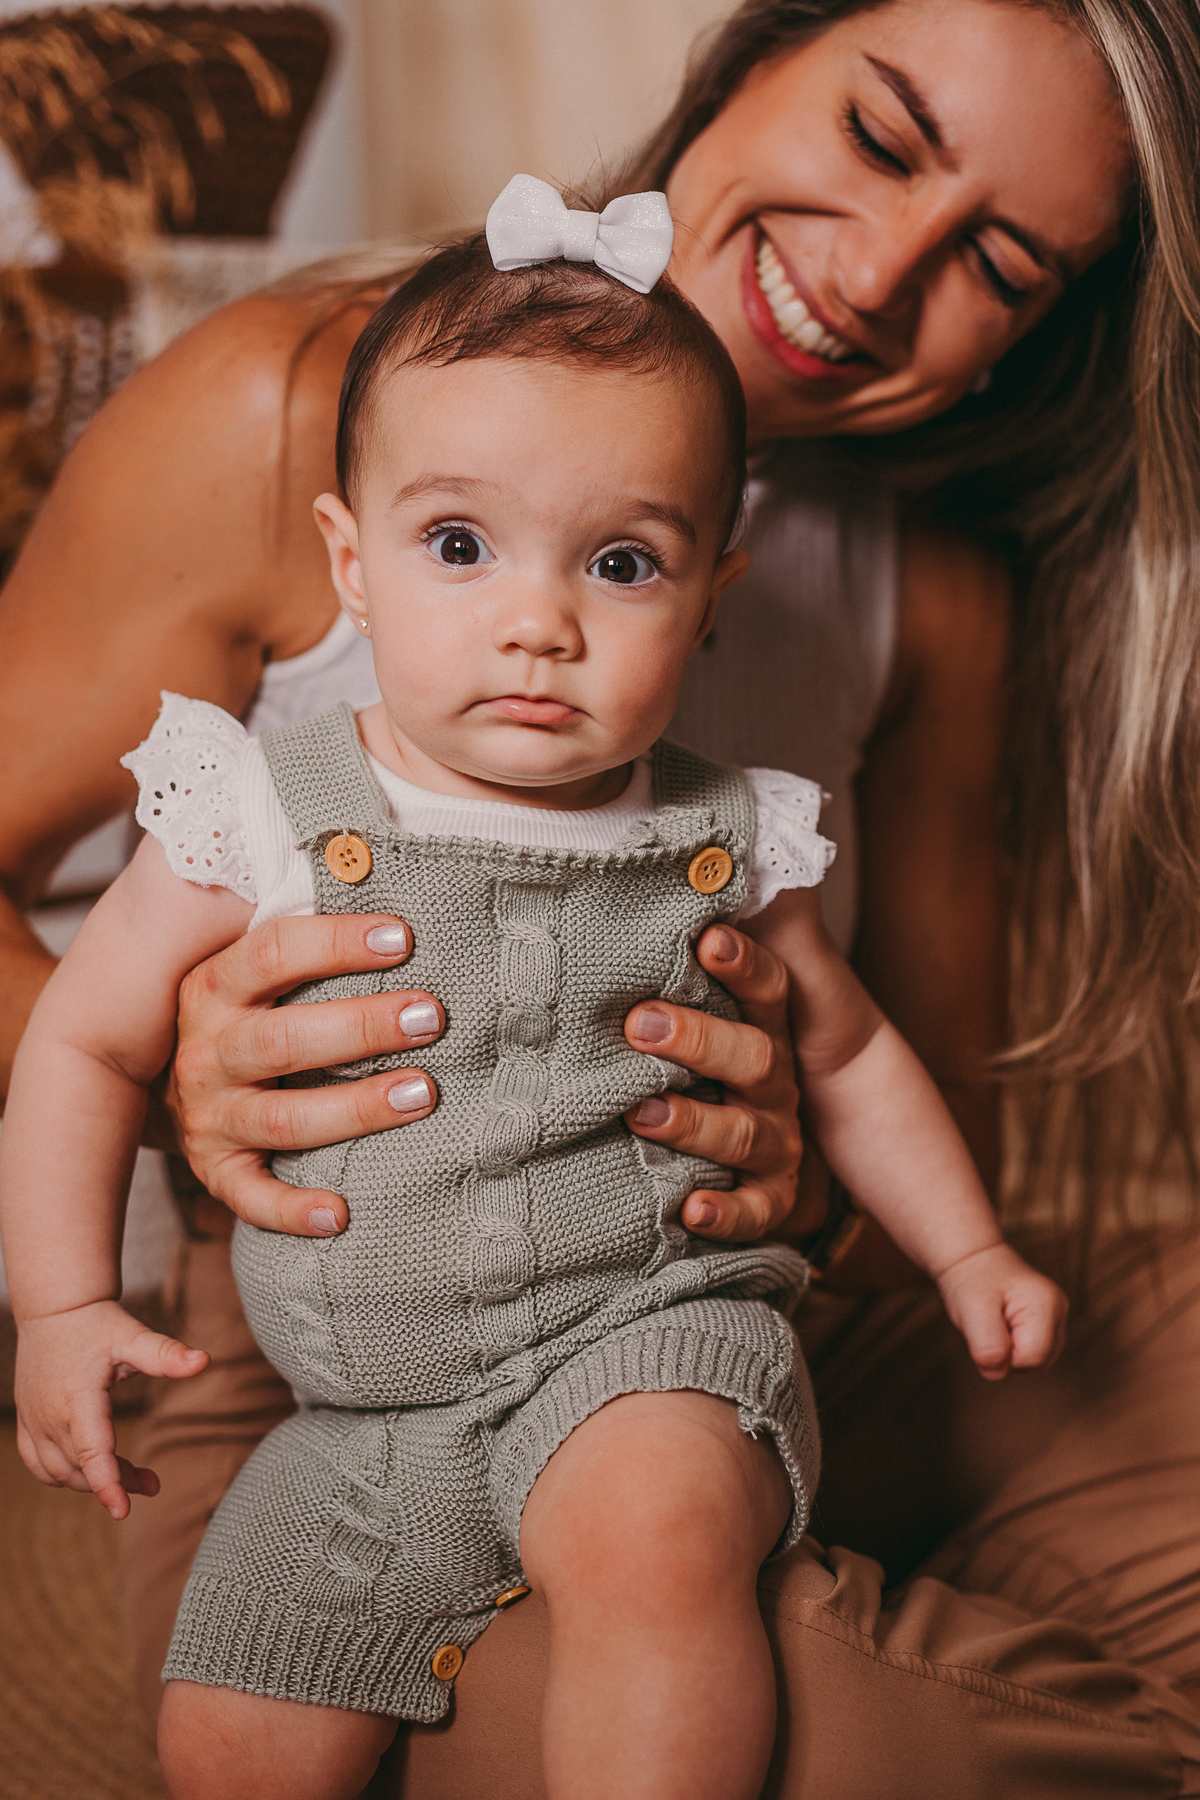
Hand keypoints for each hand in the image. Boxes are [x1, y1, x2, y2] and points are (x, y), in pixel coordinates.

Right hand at [14, 1300, 208, 1518]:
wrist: (55, 1308)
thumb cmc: (97, 1323)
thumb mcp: (133, 1335)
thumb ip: (165, 1354)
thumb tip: (205, 1360)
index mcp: (78, 1398)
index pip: (93, 1453)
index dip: (109, 1484)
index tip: (123, 1511)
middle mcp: (50, 1415)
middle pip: (83, 1468)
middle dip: (118, 1482)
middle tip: (152, 1482)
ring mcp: (34, 1422)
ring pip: (60, 1473)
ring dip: (92, 1483)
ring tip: (130, 1476)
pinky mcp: (26, 1422)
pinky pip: (39, 1465)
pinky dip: (62, 1476)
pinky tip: (90, 1472)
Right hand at [166, 913, 443, 1236]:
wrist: (168, 1084)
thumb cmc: (251, 1011)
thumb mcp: (253, 968)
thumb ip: (305, 936)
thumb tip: (376, 865)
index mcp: (215, 987)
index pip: (271, 953)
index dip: (335, 943)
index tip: (403, 937)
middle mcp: (206, 1050)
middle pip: (284, 1038)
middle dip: (361, 1026)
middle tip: (431, 1016)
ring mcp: (209, 1114)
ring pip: (281, 1116)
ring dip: (353, 1107)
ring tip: (422, 1093)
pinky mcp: (217, 1170)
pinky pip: (252, 1197)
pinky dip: (294, 1211)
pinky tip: (342, 1213)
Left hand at [623, 924, 802, 1243]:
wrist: (768, 1174)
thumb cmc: (713, 1081)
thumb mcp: (713, 1028)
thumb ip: (684, 984)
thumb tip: (647, 901)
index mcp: (764, 1034)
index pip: (769, 990)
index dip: (744, 964)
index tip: (708, 938)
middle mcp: (776, 1086)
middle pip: (756, 1056)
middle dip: (699, 1040)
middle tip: (641, 1024)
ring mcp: (777, 1144)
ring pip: (746, 1133)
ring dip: (694, 1123)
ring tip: (643, 1113)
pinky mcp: (772, 1201)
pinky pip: (754, 1212)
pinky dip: (724, 1213)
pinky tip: (691, 1210)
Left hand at [935, 1243, 1067, 1379]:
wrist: (972, 1259)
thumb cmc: (972, 1281)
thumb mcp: (972, 1310)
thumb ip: (987, 1346)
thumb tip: (996, 1373)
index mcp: (1046, 1305)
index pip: (1032, 1358)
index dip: (1003, 1353)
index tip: (987, 1326)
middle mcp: (1060, 1310)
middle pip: (1039, 1364)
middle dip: (1008, 1354)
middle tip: (990, 1323)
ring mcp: (1057, 1317)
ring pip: (1038, 1362)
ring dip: (1011, 1351)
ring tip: (997, 1322)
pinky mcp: (1049, 1323)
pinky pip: (1033, 1353)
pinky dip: (1014, 1346)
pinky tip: (1003, 1325)